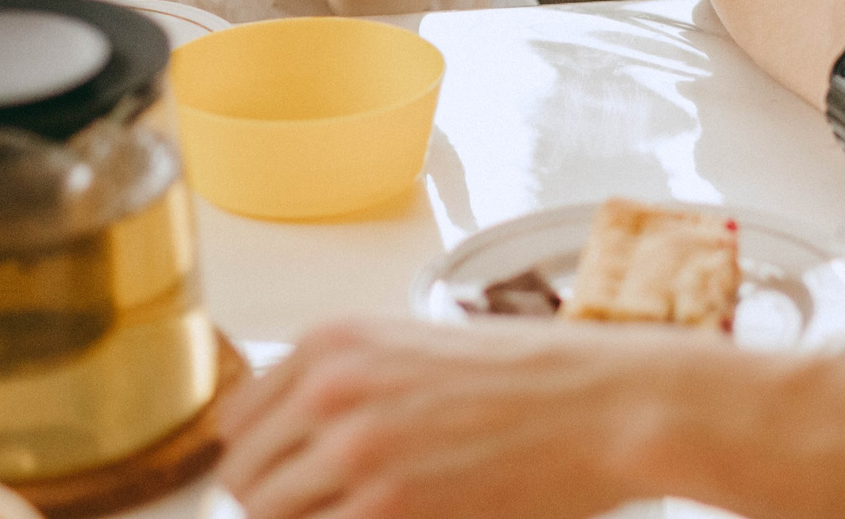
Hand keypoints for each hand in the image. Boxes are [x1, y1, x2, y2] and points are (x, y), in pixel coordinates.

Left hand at [222, 318, 665, 518]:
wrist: (607, 401)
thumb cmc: (532, 376)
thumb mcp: (417, 351)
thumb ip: (348, 385)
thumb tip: (297, 446)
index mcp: (332, 342)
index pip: (237, 424)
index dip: (263, 462)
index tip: (290, 481)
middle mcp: (329, 389)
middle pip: (245, 481)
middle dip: (280, 505)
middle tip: (335, 508)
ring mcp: (355, 452)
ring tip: (373, 512)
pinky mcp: (388, 509)